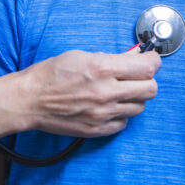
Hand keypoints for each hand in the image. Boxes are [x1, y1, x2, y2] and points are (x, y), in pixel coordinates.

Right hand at [21, 49, 160, 137]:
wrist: (30, 100)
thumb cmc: (51, 74)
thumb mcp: (81, 55)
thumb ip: (111, 58)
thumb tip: (133, 58)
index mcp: (102, 68)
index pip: (147, 67)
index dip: (153, 61)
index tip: (151, 60)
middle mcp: (106, 92)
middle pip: (151, 90)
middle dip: (147, 80)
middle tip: (137, 77)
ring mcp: (103, 113)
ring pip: (139, 107)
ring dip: (133, 98)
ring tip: (118, 92)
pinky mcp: (97, 129)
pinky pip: (124, 122)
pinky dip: (120, 114)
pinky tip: (108, 106)